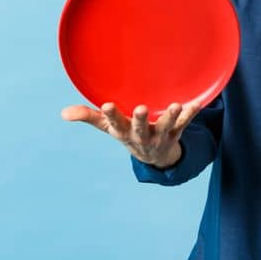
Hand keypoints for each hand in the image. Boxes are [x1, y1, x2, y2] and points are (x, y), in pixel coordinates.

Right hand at [61, 99, 205, 167]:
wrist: (154, 156)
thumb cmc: (127, 133)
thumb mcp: (107, 127)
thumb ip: (87, 116)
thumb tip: (63, 113)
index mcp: (123, 132)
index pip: (114, 124)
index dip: (110, 116)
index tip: (107, 105)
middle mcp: (141, 135)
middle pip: (140, 128)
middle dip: (140, 119)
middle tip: (140, 108)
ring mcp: (160, 135)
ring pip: (166, 126)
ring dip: (171, 117)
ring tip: (176, 105)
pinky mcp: (176, 133)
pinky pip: (185, 124)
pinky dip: (191, 114)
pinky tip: (197, 103)